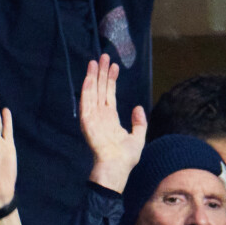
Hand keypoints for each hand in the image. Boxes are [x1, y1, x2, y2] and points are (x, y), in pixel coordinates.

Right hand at [81, 54, 146, 192]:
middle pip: (100, 90)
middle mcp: (100, 116)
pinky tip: (88, 78)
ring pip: (92, 93)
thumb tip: (138, 107)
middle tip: (103, 56)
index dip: (111, 81)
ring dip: (92, 77)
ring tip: (95, 61)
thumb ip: (139, 123)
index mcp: (110, 120)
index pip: (109, 95)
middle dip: (101, 73)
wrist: (116, 168)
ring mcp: (93, 119)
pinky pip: (86, 103)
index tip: (114, 66)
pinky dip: (86, 90)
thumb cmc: (125, 158)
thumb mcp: (138, 138)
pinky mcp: (88, 123)